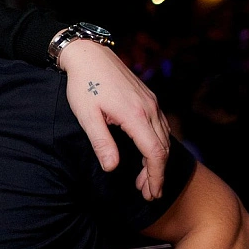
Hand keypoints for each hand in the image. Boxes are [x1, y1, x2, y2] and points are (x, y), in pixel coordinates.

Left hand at [59, 40, 170, 199]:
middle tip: (149, 194)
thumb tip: (112, 168)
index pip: (155, 152)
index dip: (156, 175)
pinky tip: (148, 155)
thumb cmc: (83, 85)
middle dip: (158, 174)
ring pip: (165, 137)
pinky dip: (158, 145)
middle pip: (163, 148)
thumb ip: (101, 143)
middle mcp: (149, 108)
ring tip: (146, 181)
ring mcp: (151, 102)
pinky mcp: (148, 98)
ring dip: (158, 161)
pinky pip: (161, 126)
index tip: (152, 192)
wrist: (90, 54)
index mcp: (135, 115)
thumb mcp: (87, 116)